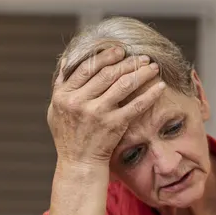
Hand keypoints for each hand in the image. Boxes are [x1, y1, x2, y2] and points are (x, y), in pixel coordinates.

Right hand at [47, 46, 166, 165]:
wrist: (78, 164)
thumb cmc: (68, 136)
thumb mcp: (55, 110)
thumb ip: (60, 86)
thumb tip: (66, 61)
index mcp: (64, 95)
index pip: (87, 68)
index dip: (105, 56)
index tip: (120, 50)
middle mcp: (79, 102)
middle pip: (108, 73)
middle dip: (128, 62)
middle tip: (142, 57)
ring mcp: (97, 113)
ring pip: (123, 84)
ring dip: (141, 73)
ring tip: (152, 67)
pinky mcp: (114, 125)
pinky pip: (136, 105)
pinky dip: (150, 94)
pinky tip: (160, 86)